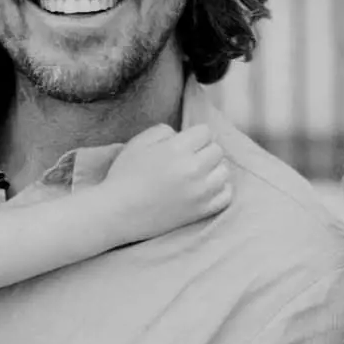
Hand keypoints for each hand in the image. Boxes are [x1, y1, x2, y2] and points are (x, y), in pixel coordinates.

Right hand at [95, 123, 231, 242]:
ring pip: (224, 171)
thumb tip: (182, 135)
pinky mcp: (201, 211)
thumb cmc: (124, 175)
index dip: (195, 136)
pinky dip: (220, 190)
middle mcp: (193, 169)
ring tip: (197, 174)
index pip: (206, 132)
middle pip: (217, 150)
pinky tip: (205, 189)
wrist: (117, 213)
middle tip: (189, 159)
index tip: (185, 144)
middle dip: (204, 151)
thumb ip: (164, 130)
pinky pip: (226, 195)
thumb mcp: (138, 142)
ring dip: (213, 170)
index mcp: (177, 148)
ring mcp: (199, 192)